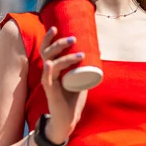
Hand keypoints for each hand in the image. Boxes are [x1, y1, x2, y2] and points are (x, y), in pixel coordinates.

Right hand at [39, 26, 86, 144]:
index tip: (55, 27)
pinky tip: (49, 64)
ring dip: (65, 58)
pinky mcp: (50, 92)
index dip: (49, 38)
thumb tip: (98, 50)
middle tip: (73, 39)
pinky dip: (48, 71)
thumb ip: (86, 66)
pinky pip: (47, 79)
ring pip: (51, 64)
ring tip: (80, 55)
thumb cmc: (72, 98)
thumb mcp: (81, 78)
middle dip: (59, 44)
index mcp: (53, 67)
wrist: (67, 118)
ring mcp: (48, 81)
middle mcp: (48, 72)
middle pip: (47, 53)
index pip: (47, 49)